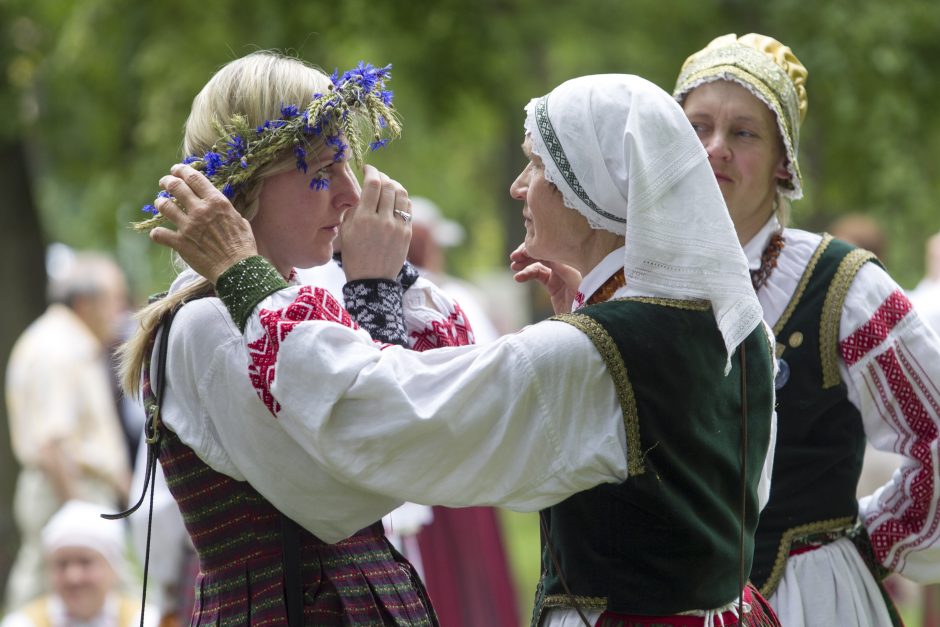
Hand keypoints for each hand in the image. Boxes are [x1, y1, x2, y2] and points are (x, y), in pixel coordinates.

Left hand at [149, 164, 257, 282]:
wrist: (237, 269)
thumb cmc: (243, 246)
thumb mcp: (240, 220)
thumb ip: (226, 210)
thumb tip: (220, 206)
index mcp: (216, 202)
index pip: (194, 178)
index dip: (181, 170)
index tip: (176, 170)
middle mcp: (200, 210)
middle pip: (175, 186)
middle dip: (167, 181)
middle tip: (165, 183)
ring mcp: (188, 226)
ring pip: (164, 206)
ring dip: (160, 203)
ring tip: (161, 203)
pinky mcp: (180, 243)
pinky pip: (159, 234)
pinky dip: (157, 233)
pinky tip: (159, 234)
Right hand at [339, 165, 411, 280]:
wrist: (372, 281)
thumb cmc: (354, 256)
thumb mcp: (345, 232)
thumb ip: (353, 209)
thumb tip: (362, 192)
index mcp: (363, 219)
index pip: (372, 185)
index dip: (372, 171)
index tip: (368, 168)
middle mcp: (382, 221)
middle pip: (389, 186)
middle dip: (383, 176)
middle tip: (377, 177)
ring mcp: (397, 227)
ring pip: (401, 194)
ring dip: (394, 185)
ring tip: (388, 186)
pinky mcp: (407, 233)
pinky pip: (408, 208)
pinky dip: (402, 199)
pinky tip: (395, 200)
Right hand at [510, 243, 581, 313]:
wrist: (585, 320)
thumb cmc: (586, 301)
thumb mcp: (575, 282)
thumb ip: (562, 268)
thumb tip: (546, 255)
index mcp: (574, 259)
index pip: (552, 247)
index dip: (537, 247)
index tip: (523, 251)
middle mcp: (566, 263)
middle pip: (544, 251)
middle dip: (528, 253)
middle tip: (514, 257)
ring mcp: (559, 274)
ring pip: (538, 262)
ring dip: (525, 263)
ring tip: (514, 267)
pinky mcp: (553, 284)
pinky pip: (538, 274)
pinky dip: (527, 274)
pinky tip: (518, 278)